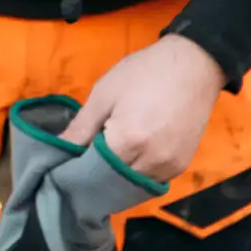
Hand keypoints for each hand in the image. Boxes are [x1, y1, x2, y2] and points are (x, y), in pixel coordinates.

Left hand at [60, 34, 227, 182]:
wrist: (193, 66)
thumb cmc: (144, 73)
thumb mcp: (104, 94)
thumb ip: (81, 127)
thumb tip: (57, 148)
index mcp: (129, 141)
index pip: (93, 170)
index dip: (78, 165)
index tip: (67, 159)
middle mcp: (152, 161)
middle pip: (114, 182)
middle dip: (97, 174)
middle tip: (85, 157)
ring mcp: (171, 167)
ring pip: (134, 184)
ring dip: (117, 176)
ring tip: (107, 155)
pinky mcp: (182, 166)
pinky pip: (153, 180)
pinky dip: (137, 174)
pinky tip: (128, 157)